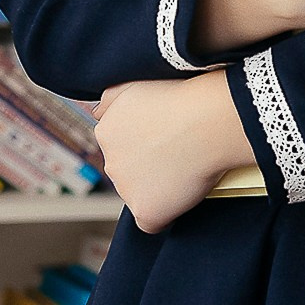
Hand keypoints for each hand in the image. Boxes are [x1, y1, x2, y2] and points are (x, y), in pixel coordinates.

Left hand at [94, 71, 252, 233]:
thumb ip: (110, 99)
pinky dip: (166, 214)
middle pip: (129, 172)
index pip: (120, 147)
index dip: (145, 145)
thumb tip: (97, 113)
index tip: (167, 138)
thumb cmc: (180, 97)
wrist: (208, 121)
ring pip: (140, 195)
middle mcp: (111, 163)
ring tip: (186, 169)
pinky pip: (152, 222)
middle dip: (149, 166)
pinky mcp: (146, 211)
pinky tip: (181, 197)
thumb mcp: (134, 83)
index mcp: (106, 132)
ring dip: (158, 188)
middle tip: (180, 153)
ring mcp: (127, 190)